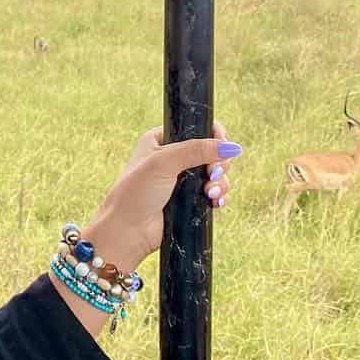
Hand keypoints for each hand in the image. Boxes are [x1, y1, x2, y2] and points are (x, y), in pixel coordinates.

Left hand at [82, 121, 240, 274]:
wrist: (128, 230)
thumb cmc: (136, 192)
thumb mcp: (164, 162)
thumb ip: (196, 150)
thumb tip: (231, 146)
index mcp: (161, 140)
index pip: (196, 129)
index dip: (214, 136)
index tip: (223, 145)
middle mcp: (173, 158)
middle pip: (212, 152)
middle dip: (219, 163)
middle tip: (212, 174)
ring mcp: (183, 181)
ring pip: (216, 174)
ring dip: (220, 183)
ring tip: (210, 193)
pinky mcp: (190, 201)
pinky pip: (215, 194)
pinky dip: (219, 196)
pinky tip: (215, 202)